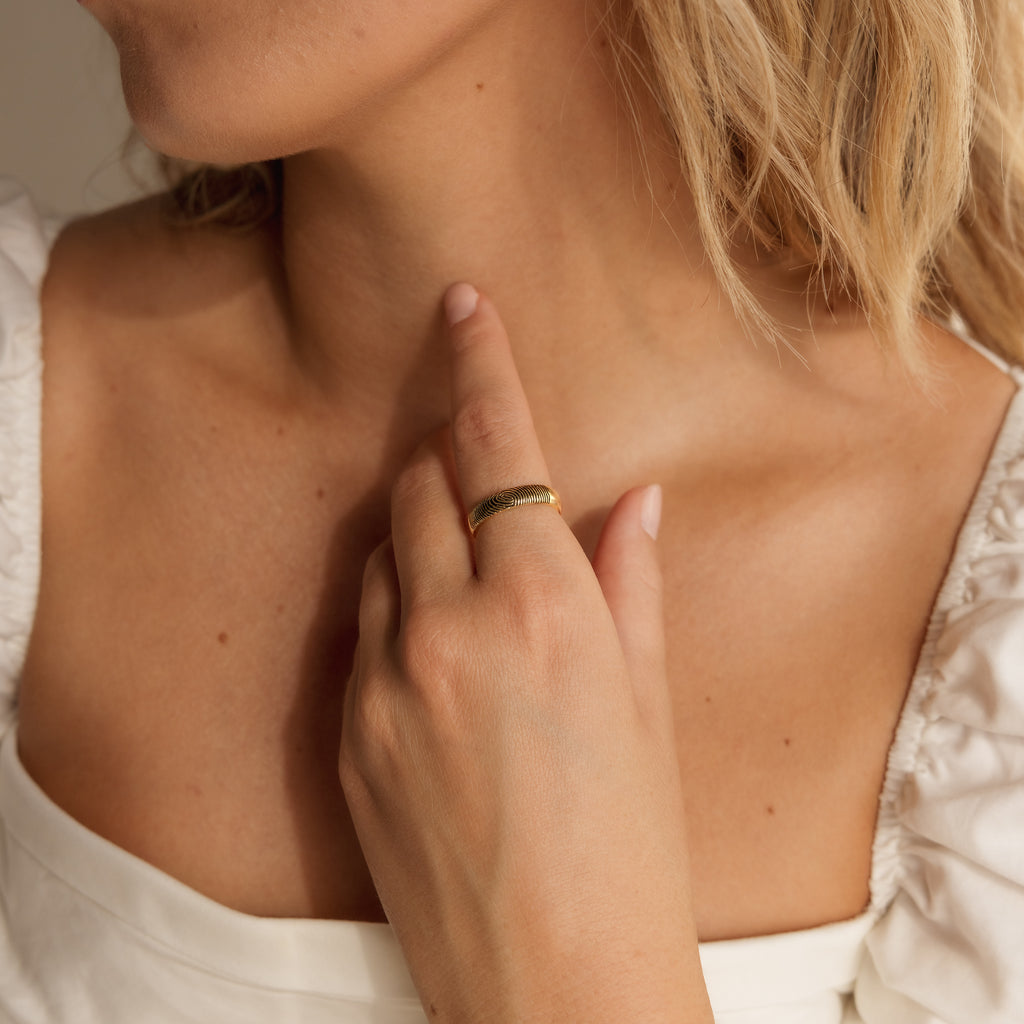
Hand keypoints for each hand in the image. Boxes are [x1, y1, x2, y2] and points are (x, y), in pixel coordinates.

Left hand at [340, 284, 711, 1022]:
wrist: (552, 973)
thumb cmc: (627, 841)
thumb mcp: (647, 701)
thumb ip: (631, 584)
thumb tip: (632, 504)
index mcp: (543, 605)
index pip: (497, 443)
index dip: (479, 361)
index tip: (461, 303)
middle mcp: (450, 624)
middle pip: (419, 482)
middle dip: (446, 459)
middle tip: (484, 480)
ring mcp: (384, 677)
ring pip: (381, 551)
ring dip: (418, 538)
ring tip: (469, 588)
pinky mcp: (344, 731)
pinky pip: (361, 630)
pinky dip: (396, 612)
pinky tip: (437, 658)